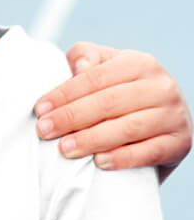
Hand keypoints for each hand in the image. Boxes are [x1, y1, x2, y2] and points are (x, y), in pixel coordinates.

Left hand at [34, 44, 191, 178]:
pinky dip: (123, 158)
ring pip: (128, 127)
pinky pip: (149, 152)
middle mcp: (162, 86)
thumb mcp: (106, 68)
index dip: (64, 93)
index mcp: (141, 63)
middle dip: (71, 117)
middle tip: (44, 130)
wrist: (163, 123)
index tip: (40, 109)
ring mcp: (173, 115)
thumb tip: (80, 67)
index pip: (95, 78)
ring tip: (64, 149)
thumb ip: (87, 57)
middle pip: (109, 102)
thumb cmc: (123, 93)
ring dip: (92, 139)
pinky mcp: (179, 143)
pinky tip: (99, 162)